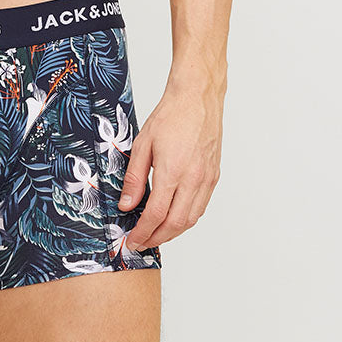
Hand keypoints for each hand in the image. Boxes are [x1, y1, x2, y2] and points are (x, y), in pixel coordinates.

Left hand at [117, 72, 224, 251]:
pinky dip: (186, 218)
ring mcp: (207, 180)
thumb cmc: (170, 116)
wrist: (197, 99)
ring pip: (191, 219)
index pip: (156, 215)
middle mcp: (194, 180)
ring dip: (172, 232)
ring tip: (155, 234)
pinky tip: (174, 217)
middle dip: (156, 238)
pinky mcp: (214, 176)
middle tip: (141, 242)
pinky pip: (201, 207)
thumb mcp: (142, 144)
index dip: (143, 232)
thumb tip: (127, 205)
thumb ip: (135, 178)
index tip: (132, 241)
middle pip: (176, 224)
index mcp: (173, 172)